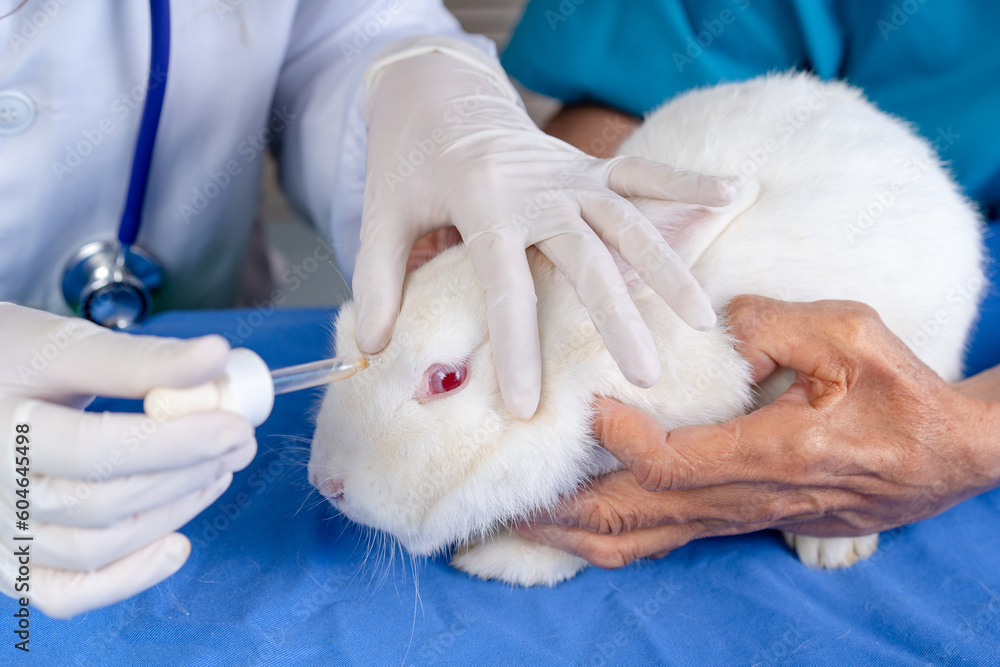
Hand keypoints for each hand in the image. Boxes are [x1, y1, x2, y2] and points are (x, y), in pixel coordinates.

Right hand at [0, 304, 255, 617]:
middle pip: (103, 504)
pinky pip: (67, 592)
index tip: (233, 425)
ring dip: (172, 514)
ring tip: (218, 472)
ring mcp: (0, 534)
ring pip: (96, 548)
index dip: (175, 442)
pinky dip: (127, 578)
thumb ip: (140, 359)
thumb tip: (216, 356)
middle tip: (239, 441)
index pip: (97, 449)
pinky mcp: (13, 562)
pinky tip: (177, 545)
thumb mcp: (65, 345)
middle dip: (187, 474)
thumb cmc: (11, 359)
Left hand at [354, 37, 734, 418]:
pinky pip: (642, 172)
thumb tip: (376, 348)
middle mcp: (536, 189)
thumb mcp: (380, 217)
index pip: (505, 285)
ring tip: (701, 319)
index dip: (517, 347)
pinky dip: (688, 180)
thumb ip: (377, 280)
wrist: (437, 94)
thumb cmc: (408, 165)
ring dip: (667, 267)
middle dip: (616, 317)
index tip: (527, 406)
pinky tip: (734, 191)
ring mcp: (568, 174)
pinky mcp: (587, 166)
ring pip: (627, 221)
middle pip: (585, 257)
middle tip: (645, 373)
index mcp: (483, 204)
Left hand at [518, 295, 999, 567]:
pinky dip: (611, 537)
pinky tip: (576, 528)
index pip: (674, 462)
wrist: (944, 460)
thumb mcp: (852, 335)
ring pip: (643, 539)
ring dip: (577, 534)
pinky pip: (663, 538)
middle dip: (566, 511)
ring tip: (518, 521)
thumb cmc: (901, 395)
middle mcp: (744, 498)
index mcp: (772, 454)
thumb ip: (777, 323)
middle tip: (504, 498)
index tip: (587, 406)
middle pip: (636, 517)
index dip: (622, 440)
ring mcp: (738, 516)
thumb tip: (714, 324)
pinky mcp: (738, 520)